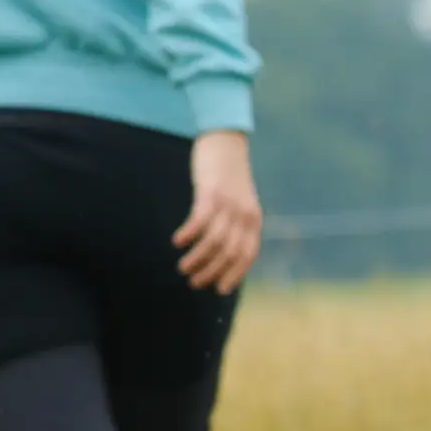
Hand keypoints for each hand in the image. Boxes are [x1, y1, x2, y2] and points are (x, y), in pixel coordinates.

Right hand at [174, 129, 262, 293]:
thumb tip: (224, 250)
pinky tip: (177, 242)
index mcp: (253, 219)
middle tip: (194, 282)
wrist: (226, 140)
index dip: (233, 274)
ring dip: (198, 259)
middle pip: (229, 253)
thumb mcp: (239, 201)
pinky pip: (200, 220)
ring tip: (183, 268)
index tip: (219, 290)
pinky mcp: (211, 192)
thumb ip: (235, 223)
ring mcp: (229, 203)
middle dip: (212, 272)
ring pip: (214, 242)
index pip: (247, 255)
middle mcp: (244, 214)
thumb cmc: (228, 175)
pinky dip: (189, 234)